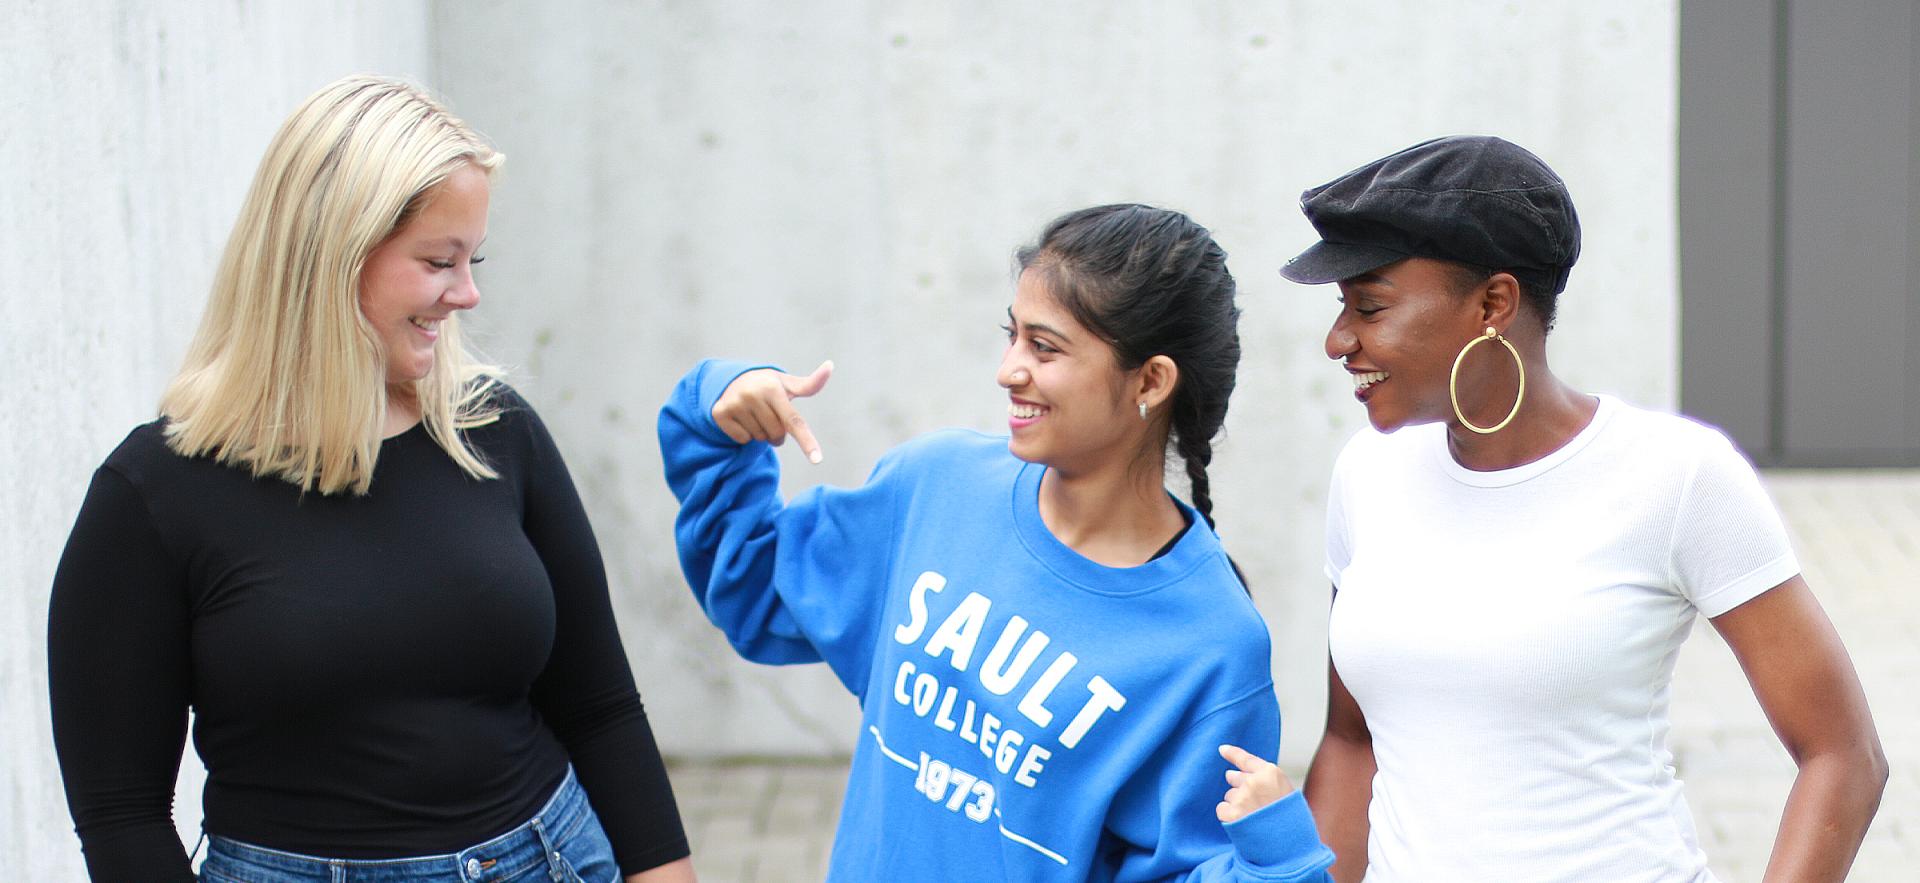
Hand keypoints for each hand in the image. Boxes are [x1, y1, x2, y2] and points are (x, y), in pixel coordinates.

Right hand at [712, 361, 833, 462]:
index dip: (807, 441)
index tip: (817, 460)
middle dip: (777, 432)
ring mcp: (735, 403)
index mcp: (772, 388)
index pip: (793, 421)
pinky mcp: (720, 413)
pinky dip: (744, 435)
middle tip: (769, 417)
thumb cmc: (766, 385)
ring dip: (760, 433)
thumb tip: (830, 366)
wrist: (729, 380)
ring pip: (759, 438)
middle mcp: (753, 394)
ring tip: (754, 415)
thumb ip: (809, 384)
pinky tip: (741, 418)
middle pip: (776, 435)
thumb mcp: (786, 384)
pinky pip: (742, 439)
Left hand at [1216, 744, 1295, 822]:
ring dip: (1237, 805)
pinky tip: (1243, 823)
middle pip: (1234, 778)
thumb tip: (1230, 773)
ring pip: (1229, 795)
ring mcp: (1242, 797)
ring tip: (1254, 817)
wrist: (1291, 845)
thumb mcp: (1285, 791)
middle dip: (1238, 786)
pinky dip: (1229, 816)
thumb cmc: (1290, 819)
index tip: (1222, 749)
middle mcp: (1254, 781)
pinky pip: (1222, 809)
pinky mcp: (1232, 813)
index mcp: (1271, 772)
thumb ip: (1264, 780)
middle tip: (1252, 802)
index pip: (1245, 759)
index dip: (1232, 753)